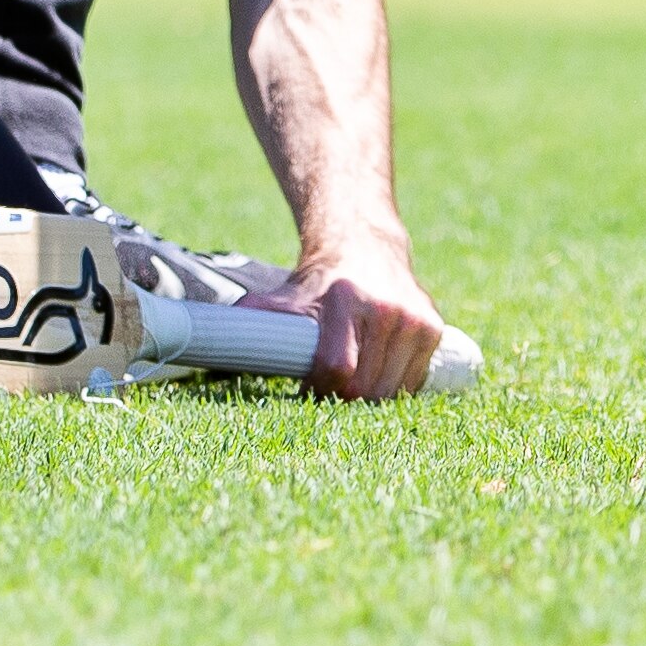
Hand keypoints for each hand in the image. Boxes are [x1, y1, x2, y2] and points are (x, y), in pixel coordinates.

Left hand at [269, 249, 445, 400]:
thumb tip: (213, 333)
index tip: (308, 390)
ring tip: (348, 385)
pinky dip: (394, 388)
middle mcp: (386, 308)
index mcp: (346, 300)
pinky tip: (375, 375)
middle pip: (364, 387)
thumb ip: (257, 315)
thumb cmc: (318, 280)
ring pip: (390, 390)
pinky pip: (412, 381)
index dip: (319, 389)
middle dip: (341, 399)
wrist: (363, 245)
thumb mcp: (285, 293)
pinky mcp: (432, 328)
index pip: (336, 368)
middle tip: (325, 392)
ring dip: (368, 398)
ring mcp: (413, 320)